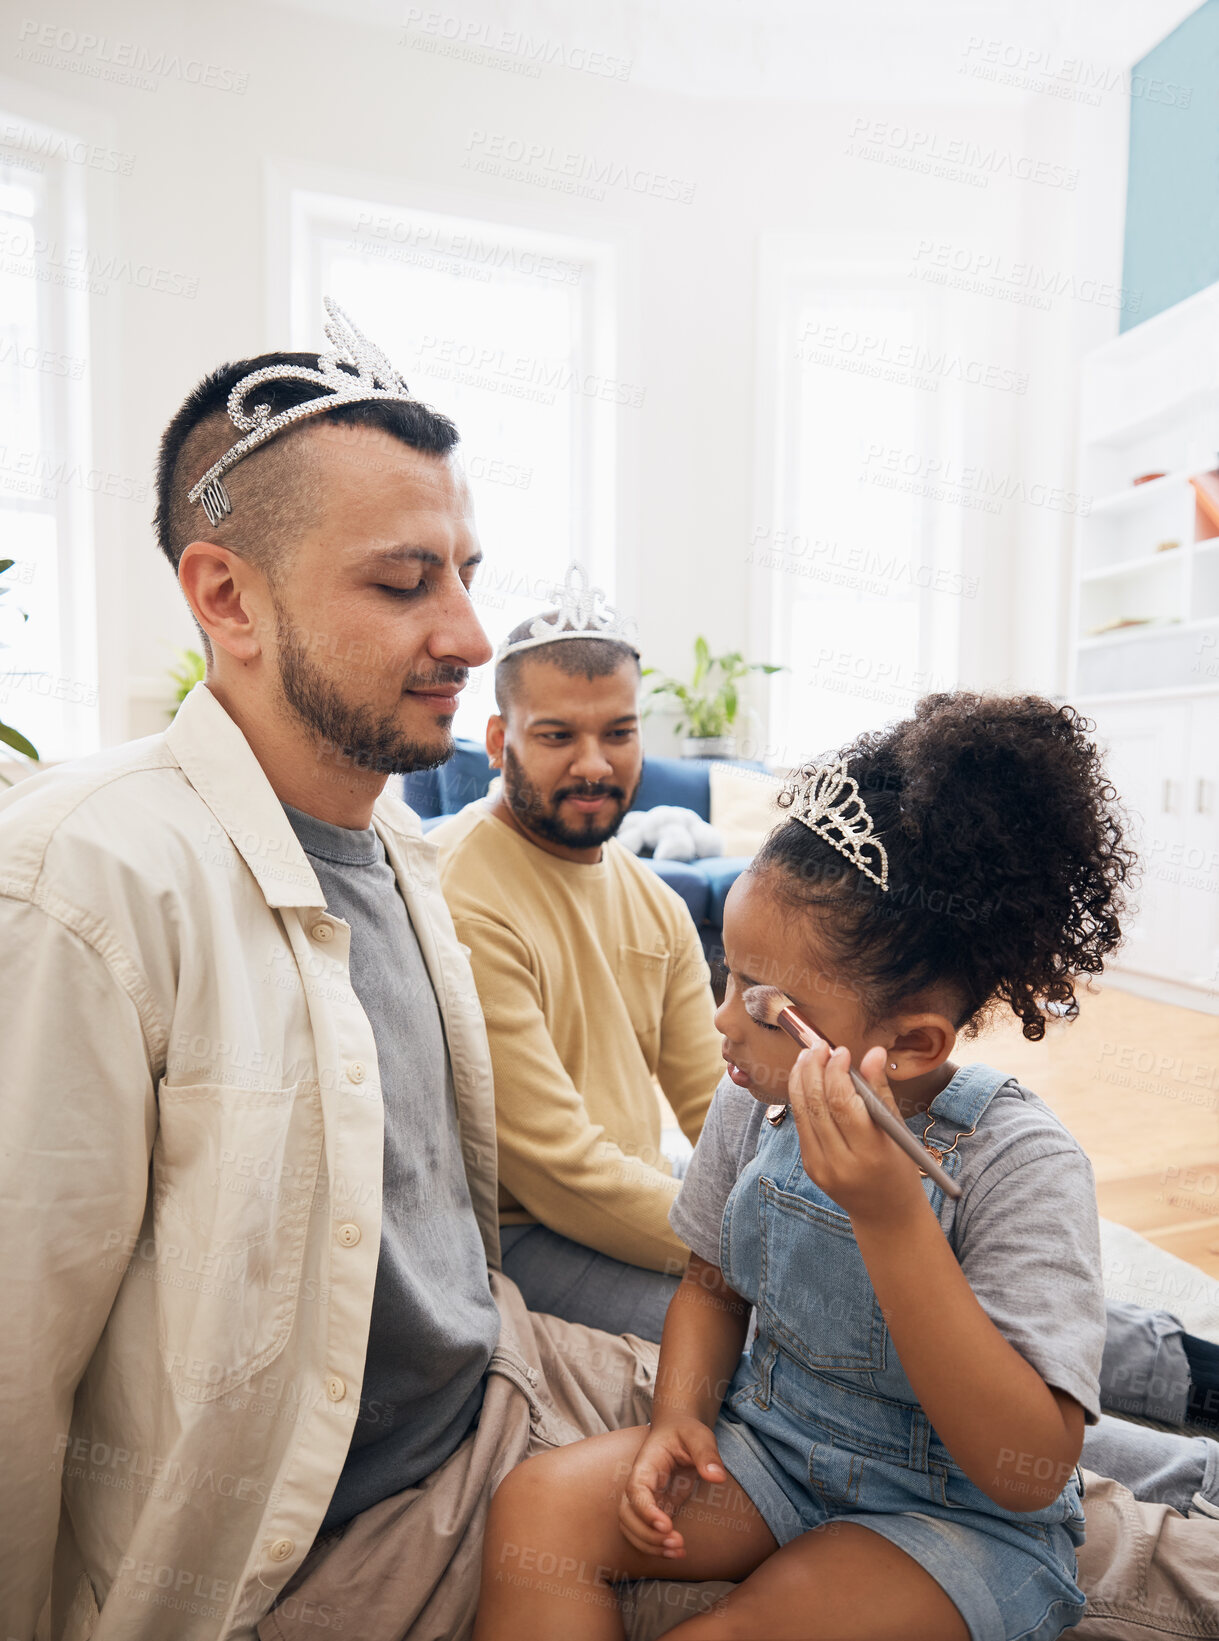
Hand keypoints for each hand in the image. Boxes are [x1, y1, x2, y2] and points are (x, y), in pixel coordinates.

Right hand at [618, 1417, 726, 1558]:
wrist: (678, 1431)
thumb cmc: (686, 1431)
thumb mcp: (698, 1435)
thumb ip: (706, 1453)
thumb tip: (717, 1477)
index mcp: (645, 1464)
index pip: (635, 1491)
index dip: (645, 1511)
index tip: (666, 1525)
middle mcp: (639, 1484)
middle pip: (627, 1515)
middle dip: (647, 1535)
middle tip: (676, 1542)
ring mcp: (645, 1499)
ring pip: (631, 1529)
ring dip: (650, 1546)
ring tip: (679, 1551)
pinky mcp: (655, 1509)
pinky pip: (646, 1533)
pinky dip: (657, 1547)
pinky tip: (679, 1552)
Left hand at [788, 1042, 926, 1224]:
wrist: (887, 1215)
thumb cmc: (899, 1167)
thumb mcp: (897, 1131)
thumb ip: (881, 1091)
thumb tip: (873, 1052)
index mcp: (870, 1153)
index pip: (843, 1103)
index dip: (837, 1071)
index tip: (841, 1050)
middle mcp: (841, 1163)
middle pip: (817, 1105)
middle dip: (813, 1068)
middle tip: (818, 1045)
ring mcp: (821, 1168)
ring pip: (803, 1113)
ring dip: (801, 1079)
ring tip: (808, 1055)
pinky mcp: (810, 1168)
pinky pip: (802, 1125)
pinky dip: (802, 1099)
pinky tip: (807, 1080)